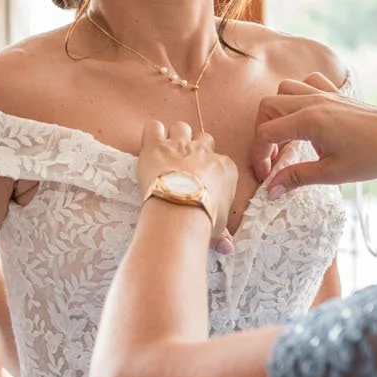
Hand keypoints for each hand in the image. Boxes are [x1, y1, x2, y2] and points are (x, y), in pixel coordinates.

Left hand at [137, 120, 238, 250]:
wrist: (182, 210)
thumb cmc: (204, 219)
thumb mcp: (217, 227)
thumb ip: (222, 233)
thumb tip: (227, 248)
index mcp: (225, 168)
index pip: (220, 160)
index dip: (209, 168)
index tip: (201, 180)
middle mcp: (205, 152)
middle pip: (203, 139)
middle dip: (194, 147)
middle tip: (183, 163)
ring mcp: (180, 145)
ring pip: (181, 127)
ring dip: (174, 137)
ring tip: (166, 152)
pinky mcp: (156, 145)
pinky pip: (153, 127)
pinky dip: (151, 134)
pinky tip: (149, 145)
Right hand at [255, 73, 376, 195]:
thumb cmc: (372, 157)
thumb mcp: (332, 173)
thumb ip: (297, 177)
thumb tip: (271, 189)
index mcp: (308, 120)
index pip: (266, 132)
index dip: (259, 155)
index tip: (266, 174)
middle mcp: (312, 101)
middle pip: (268, 106)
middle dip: (263, 131)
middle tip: (273, 155)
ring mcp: (325, 94)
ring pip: (285, 89)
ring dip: (278, 111)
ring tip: (287, 135)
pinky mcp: (338, 94)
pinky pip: (309, 81)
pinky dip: (300, 93)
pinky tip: (307, 114)